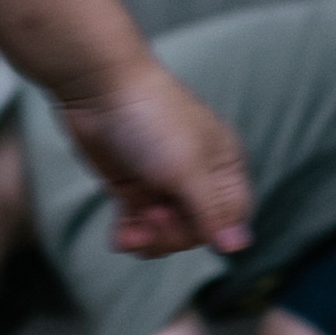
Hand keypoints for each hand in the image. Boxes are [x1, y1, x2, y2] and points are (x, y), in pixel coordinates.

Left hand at [53, 57, 253, 258]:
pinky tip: (120, 237)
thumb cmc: (151, 118)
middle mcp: (196, 177)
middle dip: (172, 234)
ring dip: (149, 240)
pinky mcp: (131, 186)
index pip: (232, 218)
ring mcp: (162, 183)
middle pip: (196, 230)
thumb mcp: (186, 168)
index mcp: (222, 166)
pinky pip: (137, 225)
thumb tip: (238, 247)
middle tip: (151, 217)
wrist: (97, 87)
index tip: (186, 221)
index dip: (211, 230)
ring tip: (129, 233)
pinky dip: (130, 235)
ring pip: (165, 233)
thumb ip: (211, 211)